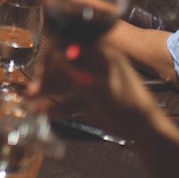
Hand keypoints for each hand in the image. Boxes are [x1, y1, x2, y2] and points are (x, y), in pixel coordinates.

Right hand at [41, 42, 163, 140]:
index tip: (38, 70)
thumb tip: (52, 52)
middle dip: (46, 77)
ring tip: (31, 102)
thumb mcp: (97, 87)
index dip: (51, 56)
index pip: (70, 46)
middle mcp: (96, 65)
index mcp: (101, 54)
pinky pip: (72, 100)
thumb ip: (75, 70)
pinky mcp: (94, 101)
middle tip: (31, 90)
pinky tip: (44, 112)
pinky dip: (59, 106)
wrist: (147, 131)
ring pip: (66, 84)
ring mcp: (95, 83)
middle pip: (65, 65)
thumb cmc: (125, 104)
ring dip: (48, 92)